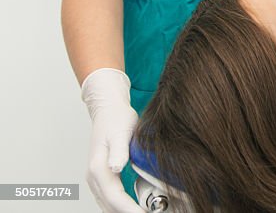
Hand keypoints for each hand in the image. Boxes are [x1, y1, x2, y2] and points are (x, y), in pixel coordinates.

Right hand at [80, 69, 144, 212]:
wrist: (108, 110)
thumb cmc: (116, 118)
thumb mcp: (121, 132)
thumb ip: (119, 151)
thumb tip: (115, 167)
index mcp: (98, 167)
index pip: (114, 197)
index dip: (128, 209)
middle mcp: (94, 176)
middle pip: (109, 205)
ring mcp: (97, 178)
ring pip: (107, 204)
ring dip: (122, 211)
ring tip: (144, 212)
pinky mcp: (102, 177)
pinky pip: (109, 198)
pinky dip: (120, 206)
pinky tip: (133, 208)